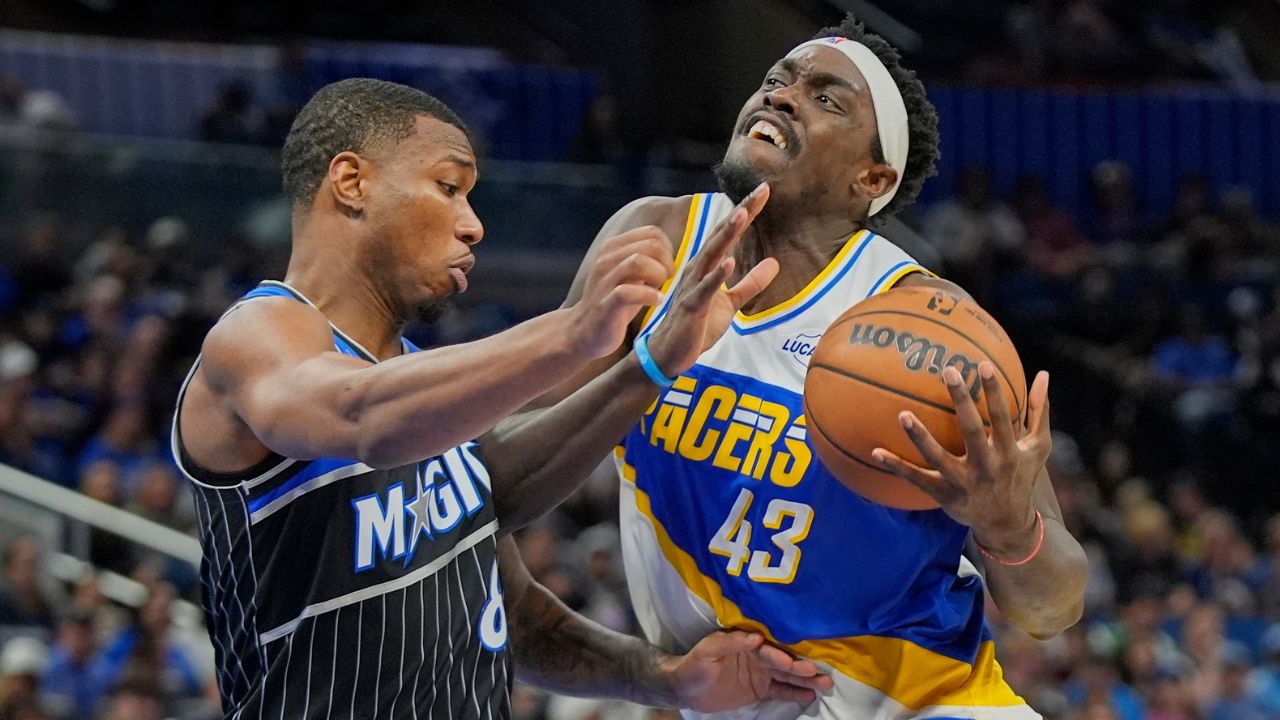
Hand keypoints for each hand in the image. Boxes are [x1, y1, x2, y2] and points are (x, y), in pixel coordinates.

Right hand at [569, 225, 675, 358]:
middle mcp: (606, 259)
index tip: (666, 269)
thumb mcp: (630, 274)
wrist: (585, 331)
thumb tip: (673, 253)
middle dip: (667, 263)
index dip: (668, 250)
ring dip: (658, 275)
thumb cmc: (615, 301)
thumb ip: (646, 259)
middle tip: (666, 282)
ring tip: (659, 290)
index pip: (652, 233)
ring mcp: (604, 280)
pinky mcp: (606, 303)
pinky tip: (656, 302)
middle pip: (651, 245)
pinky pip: (628, 292)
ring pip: (638, 261)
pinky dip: (649, 295)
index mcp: (613, 247)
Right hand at [647, 183, 778, 374]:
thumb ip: (752, 283)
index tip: (764, 190)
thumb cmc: (696, 326)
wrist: (667, 354)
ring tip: (742, 214)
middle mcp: (698, 269)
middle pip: (721, 235)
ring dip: (726, 235)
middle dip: (741, 212)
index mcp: (707, 266)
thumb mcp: (730, 303)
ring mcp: (693, 286)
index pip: (729, 234)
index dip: (746, 212)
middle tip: (761, 189)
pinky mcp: (692, 306)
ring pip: (711, 255)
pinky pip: (705, 289)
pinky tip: (728, 263)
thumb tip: (775, 263)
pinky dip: (716, 275)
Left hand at [662, 630, 832, 711]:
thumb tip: (756, 637)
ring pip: (787, 677)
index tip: (794, 663)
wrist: (684, 687)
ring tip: (826, 684)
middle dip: (803, 668)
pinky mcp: (760, 690)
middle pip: (784, 662)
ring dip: (806, 681)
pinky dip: (796, 693)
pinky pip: (781, 691)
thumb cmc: (693, 664)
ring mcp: (760, 674)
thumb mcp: (708, 650)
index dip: (781, 657)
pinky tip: (812, 695)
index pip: (768, 650)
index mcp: (746, 644)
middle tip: (823, 673)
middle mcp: (758, 657)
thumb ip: (730, 642)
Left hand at [871, 363, 1052, 556]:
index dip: (994, 392)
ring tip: (903, 414)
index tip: (983, 364)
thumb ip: (1038, 412)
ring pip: (938, 458)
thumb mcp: (1037, 448)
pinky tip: (876, 451)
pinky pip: (917, 479)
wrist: (1007, 524)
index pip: (1002, 417)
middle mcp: (986, 467)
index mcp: (1008, 452)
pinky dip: (897, 467)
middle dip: (962, 401)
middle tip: (948, 371)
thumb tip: (1045, 374)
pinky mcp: (944, 495)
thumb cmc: (1019, 476)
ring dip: (920, 437)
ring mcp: (963, 482)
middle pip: (971, 431)